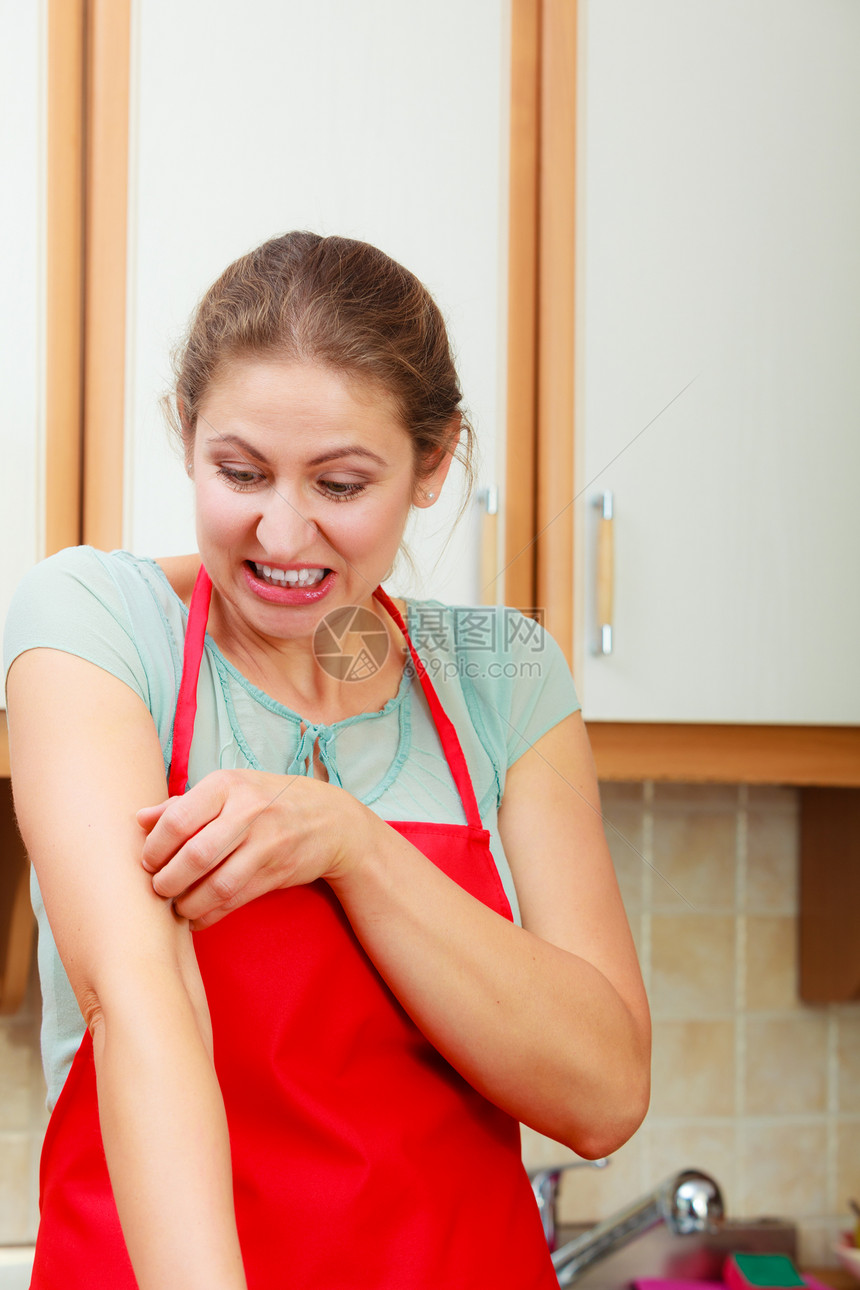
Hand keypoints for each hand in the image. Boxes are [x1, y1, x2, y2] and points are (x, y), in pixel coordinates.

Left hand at [136, 770, 369, 927]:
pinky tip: (198, 916)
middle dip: (168, 881)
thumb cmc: (268, 801)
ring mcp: (267, 842)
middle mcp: (248, 810)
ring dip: (188, 904)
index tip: (148, 862)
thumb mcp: (230, 790)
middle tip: (158, 889)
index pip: (179, 819)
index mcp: (228, 785)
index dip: (155, 847)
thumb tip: (139, 819)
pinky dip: (210, 914)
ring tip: (177, 906)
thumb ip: (184, 805)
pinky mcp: (278, 871)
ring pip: (216, 885)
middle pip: (195, 856)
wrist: (331, 820)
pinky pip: (234, 900)